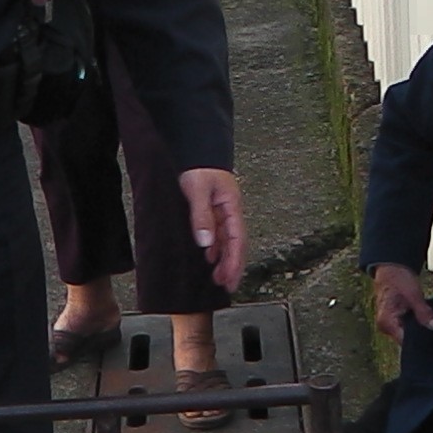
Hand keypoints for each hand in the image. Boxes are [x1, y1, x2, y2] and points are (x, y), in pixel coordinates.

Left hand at [178, 168, 245, 290]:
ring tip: (217, 278)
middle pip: (235, 243)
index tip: (231, 280)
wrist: (195, 146)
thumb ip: (201, 216)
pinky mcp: (212, 208)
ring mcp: (221, 210)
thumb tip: (206, 243)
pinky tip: (208, 256)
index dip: (235, 262)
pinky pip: (217, 232)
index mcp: (231, 206)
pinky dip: (214, 247)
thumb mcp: (198, 190)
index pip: (237, 240)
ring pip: (226, 240)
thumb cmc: (199, 165)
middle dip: (232, 266)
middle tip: (226, 286)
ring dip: (223, 259)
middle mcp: (229, 210)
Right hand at [371, 264, 432, 342]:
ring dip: (420, 329)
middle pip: (408, 340)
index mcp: (386, 323)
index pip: (407, 343)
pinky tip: (425, 320)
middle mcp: (385, 327)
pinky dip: (416, 324)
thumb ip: (424, 314)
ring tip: (431, 323)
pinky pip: (407, 327)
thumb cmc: (396, 277)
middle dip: (423, 335)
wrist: (390, 265)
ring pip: (408, 333)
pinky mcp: (394, 319)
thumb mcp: (413, 295)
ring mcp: (389, 324)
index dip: (423, 341)